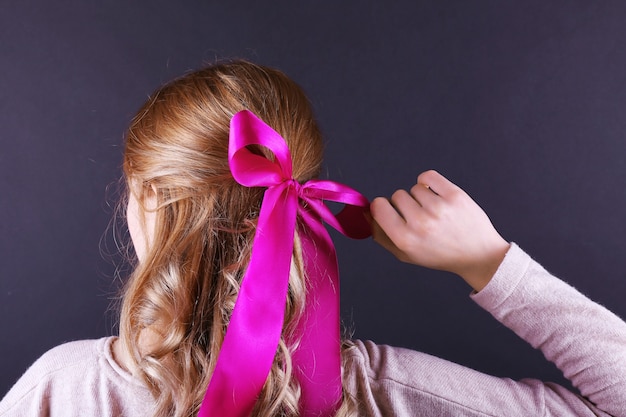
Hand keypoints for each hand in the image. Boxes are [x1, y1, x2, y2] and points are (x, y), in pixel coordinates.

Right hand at [370, 170, 509, 290]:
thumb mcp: (406, 254)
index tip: (390, 211)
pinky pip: (428, 176)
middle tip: (419, 217)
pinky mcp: (455, 195)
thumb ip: (381, 235)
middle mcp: (420, 223)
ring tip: (434, 212)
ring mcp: (439, 208)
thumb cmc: (439, 255)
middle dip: (404, 204)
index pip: (378, 206)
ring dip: (421, 197)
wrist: (478, 255)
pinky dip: (428, 182)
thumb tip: (364, 213)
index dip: (382, 207)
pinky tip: (435, 194)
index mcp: (405, 239)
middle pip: (396, 195)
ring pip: (414, 188)